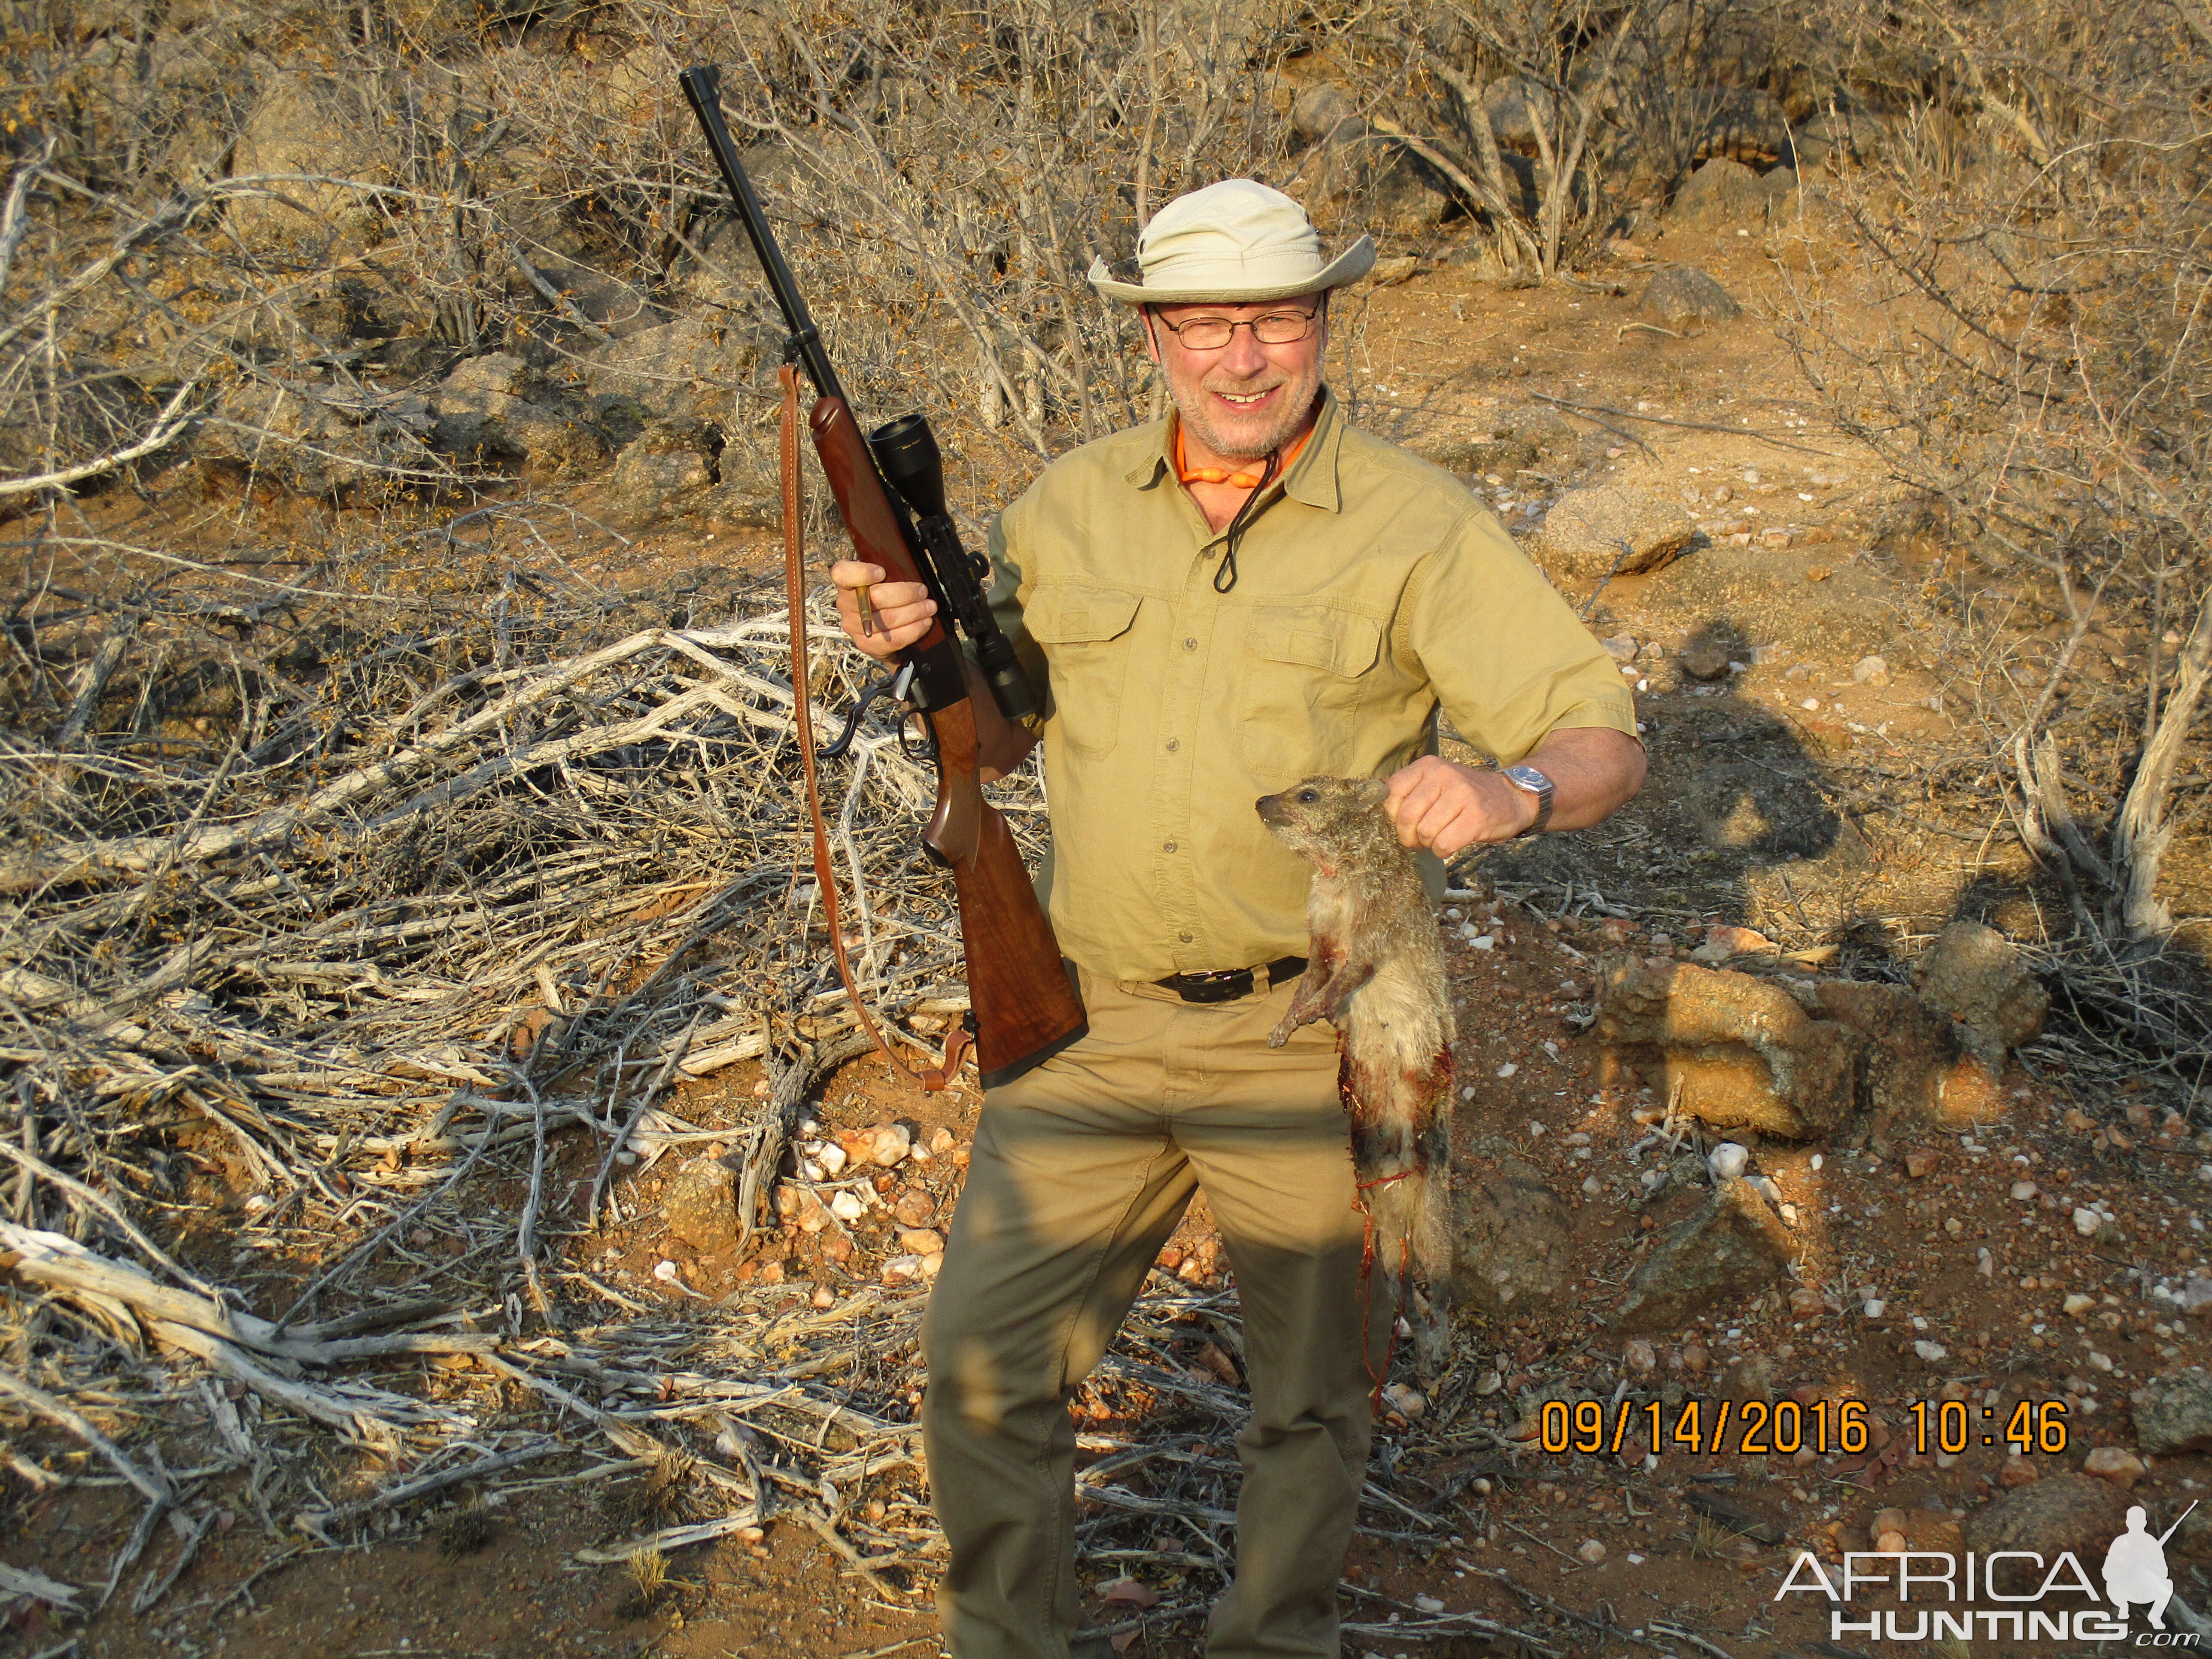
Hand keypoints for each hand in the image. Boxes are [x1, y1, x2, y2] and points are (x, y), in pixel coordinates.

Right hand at [830, 560, 936, 660]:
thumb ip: (888, 571)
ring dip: (915, 612)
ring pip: (889, 619)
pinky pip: (894, 638)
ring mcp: (854, 626)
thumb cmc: (882, 596)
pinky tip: (924, 623)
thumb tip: (911, 570)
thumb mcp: (882, 578)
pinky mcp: (867, 644)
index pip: (842, 574)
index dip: (862, 573)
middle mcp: (845, 604)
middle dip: (906, 594)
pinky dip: (914, 630)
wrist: (877, 628)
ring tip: (929, 607)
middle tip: (923, 592)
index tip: (881, 572)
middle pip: (877, 597)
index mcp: (846, 583)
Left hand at [1384, 756, 1534, 857]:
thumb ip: (1412, 793)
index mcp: (1429, 766)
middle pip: (1406, 816)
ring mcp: (1462, 794)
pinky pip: (1443, 843)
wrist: (1510, 797)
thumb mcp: (1437, 783)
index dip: (1392, 815)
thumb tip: (1383, 819)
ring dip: (1428, 844)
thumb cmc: (1466, 796)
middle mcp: (1444, 775)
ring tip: (1439, 838)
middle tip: (1418, 840)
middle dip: (1408, 836)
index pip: (1393, 791)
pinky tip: (1450, 844)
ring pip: (1425, 832)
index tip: (1403, 824)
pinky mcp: (1476, 817)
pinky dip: (1442, 851)